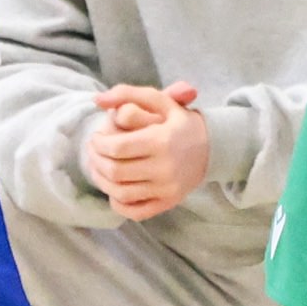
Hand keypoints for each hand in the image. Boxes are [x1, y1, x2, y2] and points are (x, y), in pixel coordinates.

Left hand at [82, 82, 210, 219]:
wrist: (213, 147)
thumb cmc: (179, 121)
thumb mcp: (159, 99)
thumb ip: (127, 93)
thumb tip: (96, 100)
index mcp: (161, 141)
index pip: (117, 147)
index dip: (98, 143)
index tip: (96, 138)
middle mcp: (165, 168)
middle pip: (115, 171)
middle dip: (96, 160)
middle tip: (93, 151)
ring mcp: (167, 189)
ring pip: (120, 192)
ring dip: (101, 180)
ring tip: (98, 166)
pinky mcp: (168, 203)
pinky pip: (135, 212)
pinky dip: (118, 203)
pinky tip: (113, 187)